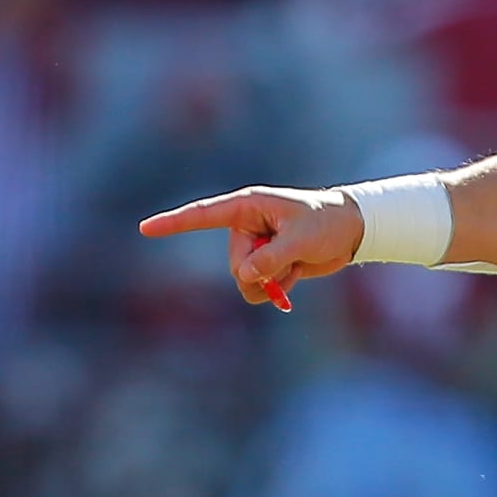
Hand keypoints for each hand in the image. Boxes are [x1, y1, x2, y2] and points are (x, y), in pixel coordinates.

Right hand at [138, 186, 362, 307]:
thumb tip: (244, 277)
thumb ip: (272, 257)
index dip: (174, 222)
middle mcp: (245, 228)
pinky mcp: (264, 266)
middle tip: (291, 255)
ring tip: (295, 265)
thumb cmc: (327, 222)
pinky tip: (295, 275)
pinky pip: (257, 290)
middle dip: (261, 270)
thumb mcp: (302, 238)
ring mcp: (253, 249)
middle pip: (235, 264)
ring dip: (271, 282)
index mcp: (248, 207)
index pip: (204, 215)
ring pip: (244, 281)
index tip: (145, 229)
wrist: (350, 233)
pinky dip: (277, 289)